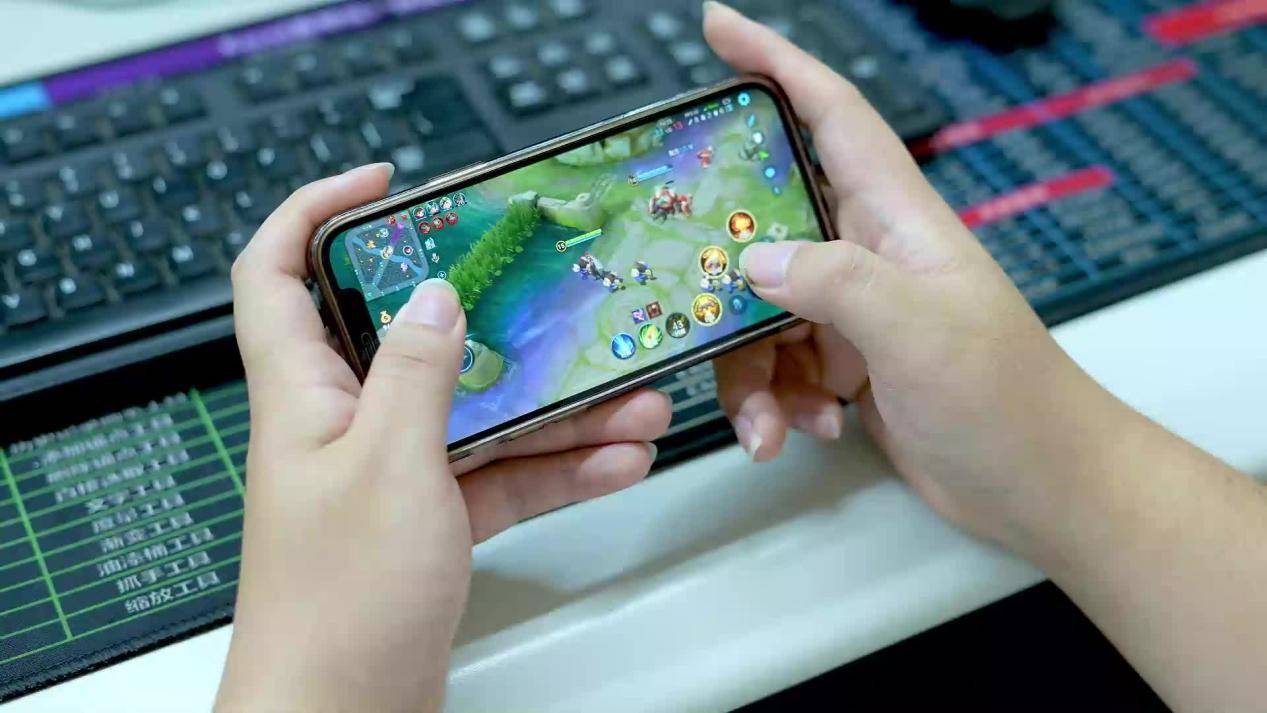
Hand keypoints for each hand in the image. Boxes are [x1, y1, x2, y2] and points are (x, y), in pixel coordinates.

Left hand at [214, 164, 670, 712]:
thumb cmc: (336, 603)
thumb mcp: (388, 467)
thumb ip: (417, 374)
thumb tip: (431, 296)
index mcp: (304, 394)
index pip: (276, 273)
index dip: (317, 212)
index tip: (388, 183)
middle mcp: (346, 423)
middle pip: (414, 339)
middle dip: (490, 316)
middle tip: (547, 289)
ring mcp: (392, 474)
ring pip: (477, 413)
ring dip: (553, 406)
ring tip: (628, 397)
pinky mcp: (431, 522)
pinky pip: (501, 476)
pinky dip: (556, 468)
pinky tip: (616, 461)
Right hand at [704, 3, 1122, 548]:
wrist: (1042, 489)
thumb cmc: (1006, 400)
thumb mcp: (920, 332)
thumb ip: (835, 283)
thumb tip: (752, 261)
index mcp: (896, 220)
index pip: (832, 116)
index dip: (776, 62)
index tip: (717, 26)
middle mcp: (867, 255)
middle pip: (766, 227)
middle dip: (724, 265)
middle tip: (681, 288)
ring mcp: (853, 314)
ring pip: (761, 313)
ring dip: (751, 372)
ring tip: (769, 423)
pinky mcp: (845, 367)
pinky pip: (777, 367)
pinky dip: (776, 404)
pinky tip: (804, 433)